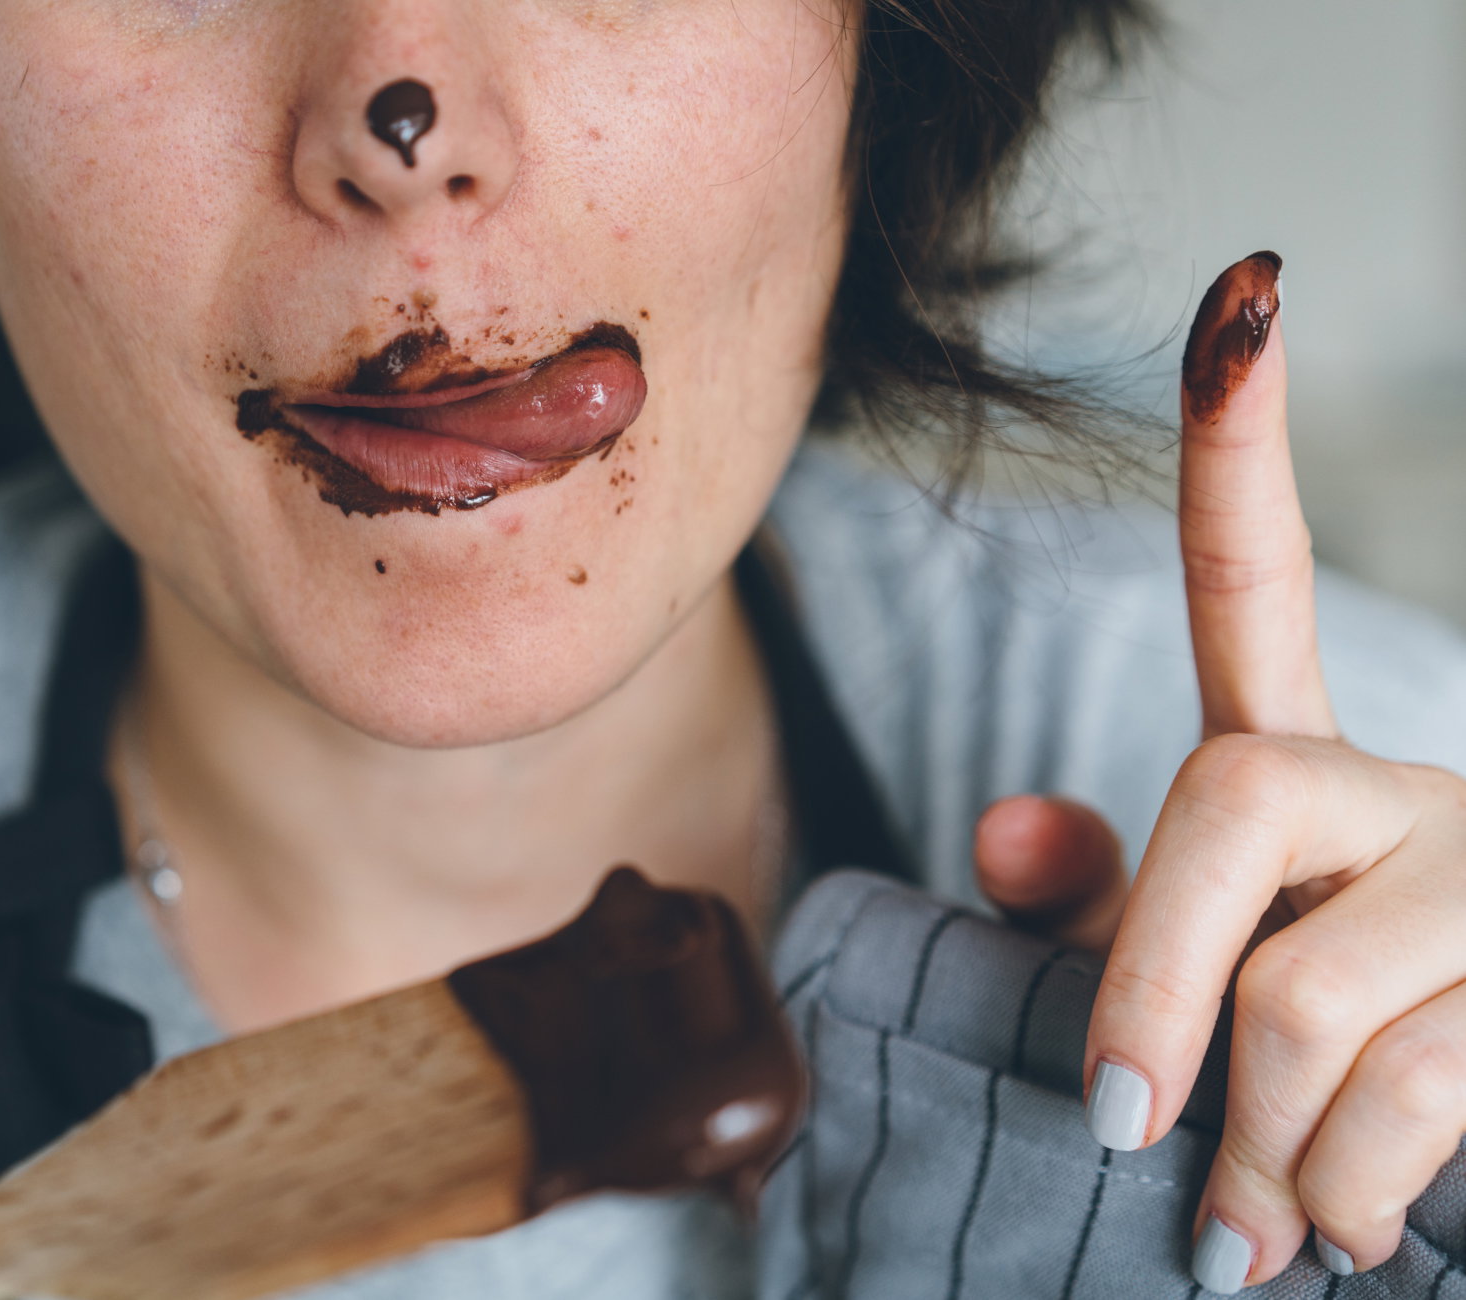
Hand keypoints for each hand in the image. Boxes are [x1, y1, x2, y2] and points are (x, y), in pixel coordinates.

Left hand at [973, 251, 1465, 1293]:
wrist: (1463, 1177)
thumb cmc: (1298, 1080)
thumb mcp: (1178, 991)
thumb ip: (1099, 911)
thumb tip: (1013, 826)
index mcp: (1299, 771)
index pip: (1259, 586)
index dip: (1242, 449)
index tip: (1241, 293)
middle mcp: (1411, 791)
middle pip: (1231, 802)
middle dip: (1146, 987)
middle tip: (1111, 1122)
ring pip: (1314, 991)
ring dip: (1256, 1147)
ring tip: (1253, 1228)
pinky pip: (1414, 1089)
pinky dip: (1343, 1195)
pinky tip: (1345, 1228)